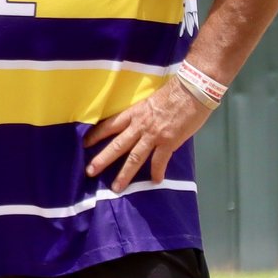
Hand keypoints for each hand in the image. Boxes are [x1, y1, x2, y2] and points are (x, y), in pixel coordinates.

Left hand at [84, 81, 212, 192]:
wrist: (192, 90)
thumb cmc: (174, 92)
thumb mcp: (150, 101)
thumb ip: (143, 114)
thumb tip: (139, 124)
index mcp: (134, 113)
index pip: (109, 125)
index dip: (96, 135)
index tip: (84, 144)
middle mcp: (139, 126)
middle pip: (117, 145)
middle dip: (102, 159)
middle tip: (90, 172)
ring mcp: (153, 135)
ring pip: (134, 157)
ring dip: (125, 174)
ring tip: (116, 188)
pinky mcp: (169, 142)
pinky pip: (160, 161)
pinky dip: (157, 172)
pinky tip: (155, 181)